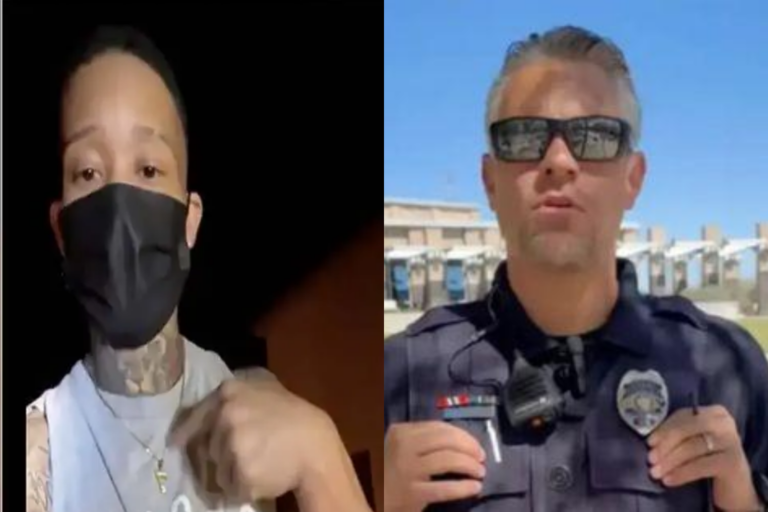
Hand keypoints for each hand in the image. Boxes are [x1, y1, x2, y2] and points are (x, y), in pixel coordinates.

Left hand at [171, 373, 350, 503]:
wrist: (316, 446)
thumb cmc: (293, 416)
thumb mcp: (265, 390)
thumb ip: (236, 395)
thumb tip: (208, 409)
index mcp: (228, 393)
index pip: (193, 418)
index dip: (185, 433)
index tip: (176, 444)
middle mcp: (225, 416)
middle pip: (208, 447)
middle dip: (223, 454)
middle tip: (249, 452)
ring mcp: (232, 446)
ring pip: (218, 470)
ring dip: (233, 472)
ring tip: (260, 463)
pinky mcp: (240, 473)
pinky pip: (231, 488)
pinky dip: (244, 488)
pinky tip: (263, 475)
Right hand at [384, 421, 485, 511]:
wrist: (370, 498)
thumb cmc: (388, 471)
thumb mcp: (399, 448)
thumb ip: (421, 439)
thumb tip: (460, 441)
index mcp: (401, 431)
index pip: (439, 427)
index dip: (462, 435)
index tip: (475, 445)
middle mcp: (403, 446)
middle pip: (446, 440)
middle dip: (469, 448)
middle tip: (481, 458)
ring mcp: (407, 470)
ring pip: (448, 460)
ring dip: (470, 465)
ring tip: (480, 472)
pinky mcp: (411, 493)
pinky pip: (444, 488)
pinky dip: (463, 487)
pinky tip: (474, 487)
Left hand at [647, 405, 760, 510]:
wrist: (735, 482)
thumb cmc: (709, 456)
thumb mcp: (695, 439)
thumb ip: (678, 433)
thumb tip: (651, 442)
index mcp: (714, 412)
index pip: (683, 416)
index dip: (664, 429)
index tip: (649, 442)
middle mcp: (724, 423)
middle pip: (687, 430)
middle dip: (665, 445)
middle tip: (650, 459)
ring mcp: (731, 441)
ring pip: (692, 448)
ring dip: (670, 461)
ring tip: (655, 472)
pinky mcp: (733, 462)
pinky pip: (701, 466)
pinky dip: (682, 473)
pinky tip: (668, 480)